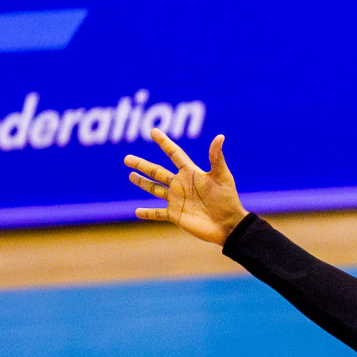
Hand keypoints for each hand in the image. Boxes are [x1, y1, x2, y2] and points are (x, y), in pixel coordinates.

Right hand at [124, 129, 248, 244]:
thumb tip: (220, 136)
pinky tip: (137, 212)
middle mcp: (181, 185)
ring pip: (155, 189)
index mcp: (191, 173)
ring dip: (143, 183)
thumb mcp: (222, 176)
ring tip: (130, 176)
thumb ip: (216, 158)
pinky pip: (158, 213)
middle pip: (157, 171)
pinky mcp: (176, 215)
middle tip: (127, 158)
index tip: (153, 131)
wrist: (229, 225)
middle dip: (142, 165)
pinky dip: (148, 213)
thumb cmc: (228, 199)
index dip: (164, 143)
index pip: (174, 154)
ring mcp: (177, 200)